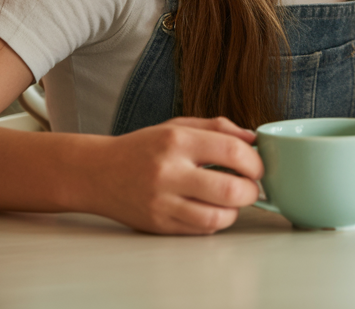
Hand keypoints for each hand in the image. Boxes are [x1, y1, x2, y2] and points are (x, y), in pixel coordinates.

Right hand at [79, 117, 262, 234]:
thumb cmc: (143, 147)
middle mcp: (169, 172)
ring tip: (233, 200)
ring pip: (216, 217)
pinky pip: (199, 229)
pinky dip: (215, 221)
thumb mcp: (178, 125)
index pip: (233, 152)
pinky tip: (213, 208)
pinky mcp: (157, 224)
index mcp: (178, 140)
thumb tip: (253, 139)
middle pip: (230, 190)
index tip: (257, 165)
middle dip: (251, 190)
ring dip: (235, 210)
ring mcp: (162, 202)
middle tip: (251, 186)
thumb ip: (218, 128)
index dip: (255, 161)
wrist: (97, 172)